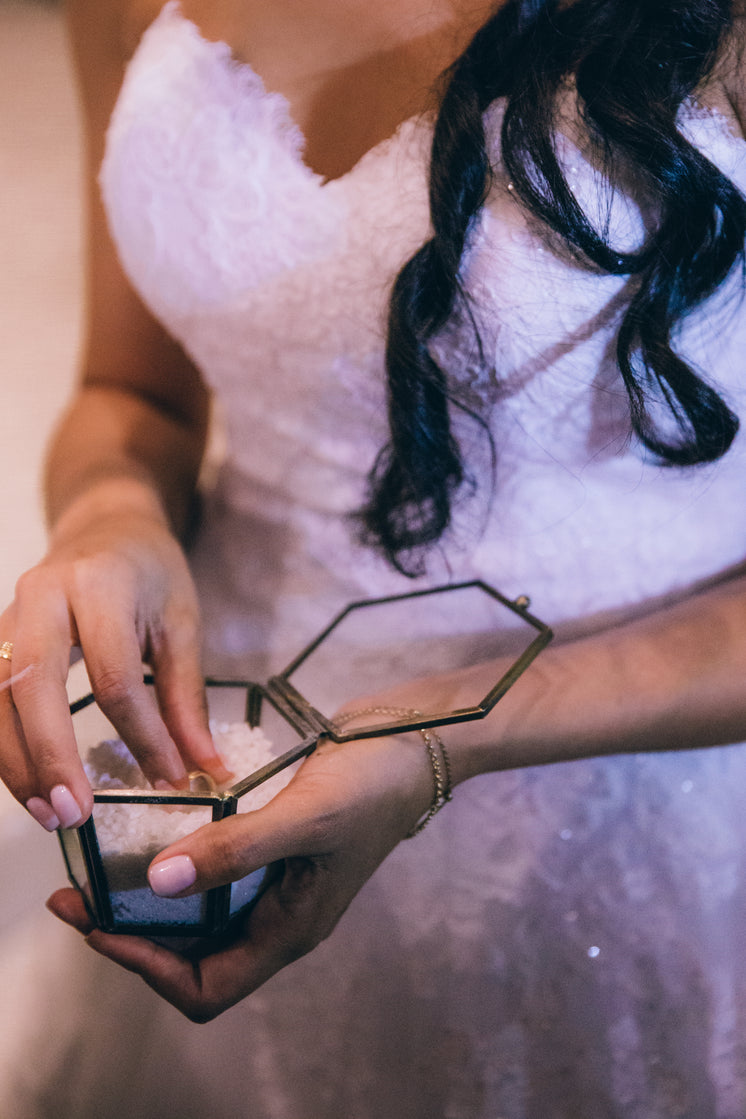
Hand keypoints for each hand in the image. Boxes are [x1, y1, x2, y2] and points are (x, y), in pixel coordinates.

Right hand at [0, 504, 229, 830]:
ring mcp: (8, 615)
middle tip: (75, 813)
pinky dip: (1, 746)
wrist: (105, 526)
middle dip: (50, 756)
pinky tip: (25, 785)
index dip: (142, 736)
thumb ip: (187, 699)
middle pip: (32, 685)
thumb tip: (206, 769)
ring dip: (15, 763)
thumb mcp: (182, 625)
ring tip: (49, 813)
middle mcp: (42, 597)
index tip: (168, 781)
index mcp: (101, 586)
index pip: (115, 676)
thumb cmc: (150, 573)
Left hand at [47, 730, 435, 1020]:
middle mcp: (277, 916)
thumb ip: (236, 851)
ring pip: (197, 910)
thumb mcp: (306, 819)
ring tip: (105, 862)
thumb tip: (158, 883)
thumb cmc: (373, 787)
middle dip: (131, 931)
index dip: (147, 969)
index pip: (206, 987)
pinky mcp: (272, 845)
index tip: (100, 925)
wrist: (416, 742)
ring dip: (148, 895)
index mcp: (290, 930)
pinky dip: (177, 857)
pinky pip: (213, 868)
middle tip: (80, 892)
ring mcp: (274, 881)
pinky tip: (154, 826)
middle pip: (191, 954)